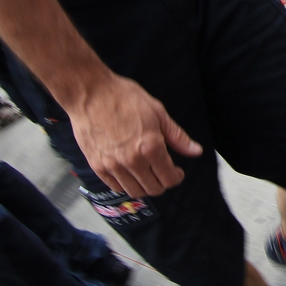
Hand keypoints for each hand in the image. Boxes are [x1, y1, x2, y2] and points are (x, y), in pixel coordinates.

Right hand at [68, 74, 202, 197]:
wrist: (90, 93)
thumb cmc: (124, 98)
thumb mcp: (158, 112)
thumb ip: (177, 136)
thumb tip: (196, 151)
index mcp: (151, 147)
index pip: (169, 178)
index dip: (177, 177)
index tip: (177, 171)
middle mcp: (132, 161)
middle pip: (153, 189)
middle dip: (162, 182)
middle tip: (163, 171)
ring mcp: (112, 165)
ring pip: (134, 191)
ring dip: (145, 186)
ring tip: (147, 172)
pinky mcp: (97, 166)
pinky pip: (115, 186)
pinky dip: (126, 184)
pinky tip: (130, 172)